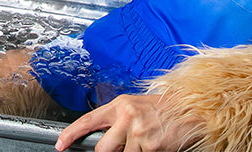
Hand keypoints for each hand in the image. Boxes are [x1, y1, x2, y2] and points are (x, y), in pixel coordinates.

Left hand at [55, 93, 201, 151]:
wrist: (191, 111)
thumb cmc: (165, 109)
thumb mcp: (138, 107)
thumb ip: (120, 120)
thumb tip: (105, 137)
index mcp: (121, 105)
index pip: (89, 120)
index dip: (71, 134)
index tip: (60, 144)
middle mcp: (127, 116)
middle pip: (101, 149)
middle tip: (123, 148)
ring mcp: (138, 133)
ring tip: (144, 143)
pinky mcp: (150, 147)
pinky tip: (153, 147)